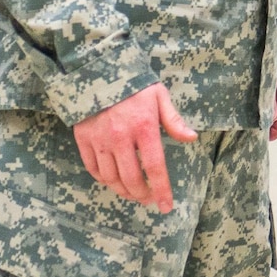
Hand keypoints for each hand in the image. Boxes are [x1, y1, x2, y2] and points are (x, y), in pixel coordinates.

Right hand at [73, 83, 196, 213]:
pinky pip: (94, 169)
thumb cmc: (134, 85)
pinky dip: (104, 180)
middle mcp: (121, 138)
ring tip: (133, 193)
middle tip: (148, 199)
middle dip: (142, 194)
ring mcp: (100, 141)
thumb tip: (192, 138)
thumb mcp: (159, 96)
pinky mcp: (84, 140)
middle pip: (132, 179)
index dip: (161, 190)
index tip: (166, 206)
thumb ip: (174, 120)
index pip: (155, 167)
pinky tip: (113, 180)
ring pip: (111, 178)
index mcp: (144, 127)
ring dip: (123, 191)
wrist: (97, 70)